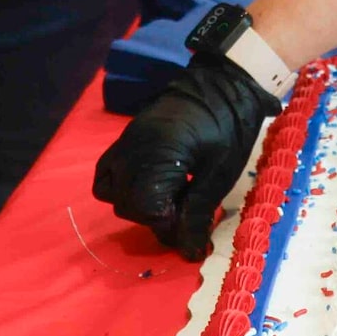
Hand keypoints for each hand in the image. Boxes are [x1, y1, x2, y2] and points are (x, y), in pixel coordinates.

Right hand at [92, 53, 283, 257]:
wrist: (225, 82)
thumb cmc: (229, 127)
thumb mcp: (220, 173)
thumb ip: (198, 213)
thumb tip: (190, 252)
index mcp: (158, 156)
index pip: (146, 209)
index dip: (169, 226)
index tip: (193, 226)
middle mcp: (133, 149)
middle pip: (127, 204)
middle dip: (155, 218)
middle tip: (187, 214)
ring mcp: (125, 142)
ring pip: (111, 191)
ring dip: (137, 204)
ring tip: (169, 199)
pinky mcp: (126, 138)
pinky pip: (106, 171)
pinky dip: (121, 186)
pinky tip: (150, 186)